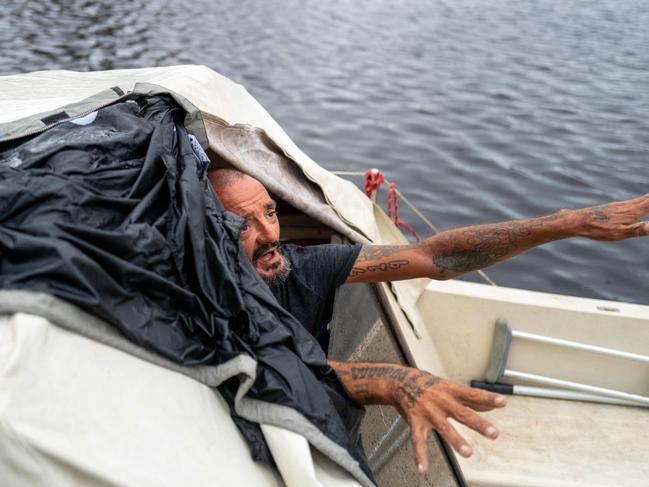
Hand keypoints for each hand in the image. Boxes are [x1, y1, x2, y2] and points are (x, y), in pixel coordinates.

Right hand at [328, 360, 506, 473]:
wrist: (399, 381)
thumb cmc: (427, 385)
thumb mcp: (449, 387)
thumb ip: (469, 399)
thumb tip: (491, 406)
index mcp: (450, 391)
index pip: (472, 394)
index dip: (487, 398)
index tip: (502, 402)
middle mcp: (441, 401)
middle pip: (462, 413)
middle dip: (478, 423)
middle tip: (493, 433)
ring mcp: (428, 412)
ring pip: (444, 427)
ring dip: (456, 440)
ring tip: (468, 452)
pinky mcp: (416, 422)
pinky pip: (418, 440)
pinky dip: (420, 455)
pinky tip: (423, 468)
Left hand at [576, 193, 648, 240]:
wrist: (578, 221)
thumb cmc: (599, 229)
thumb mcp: (620, 233)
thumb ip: (638, 230)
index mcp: (632, 211)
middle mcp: (627, 206)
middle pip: (647, 198)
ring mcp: (619, 206)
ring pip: (639, 199)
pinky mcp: (612, 207)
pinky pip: (631, 202)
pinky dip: (641, 200)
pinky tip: (637, 203)